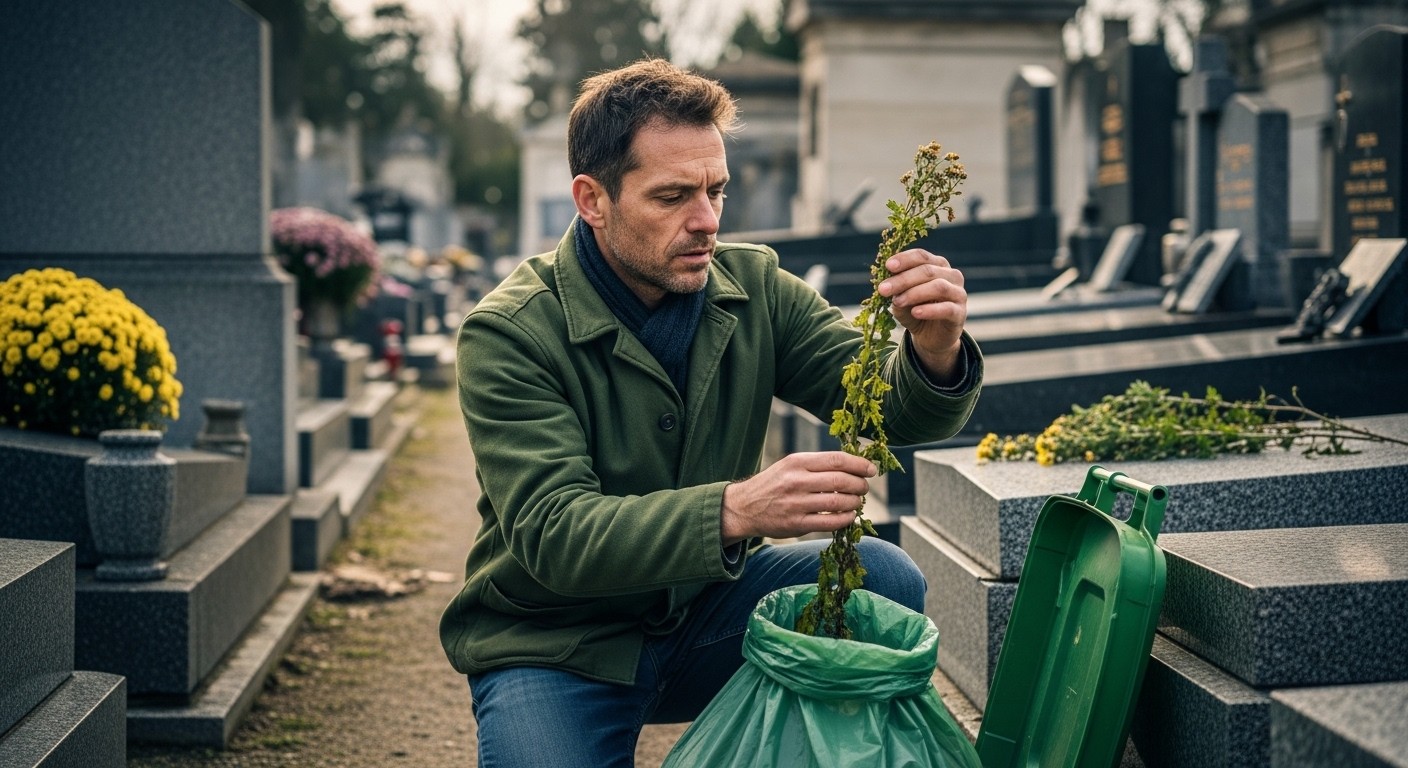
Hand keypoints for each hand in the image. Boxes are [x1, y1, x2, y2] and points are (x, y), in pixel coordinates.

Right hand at [720, 452, 874, 543]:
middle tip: (864, 487)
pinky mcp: (796, 524)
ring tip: (856, 502)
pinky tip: (849, 516)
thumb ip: (817, 464)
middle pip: (841, 480)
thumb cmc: (773, 483)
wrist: (743, 507)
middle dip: (860, 485)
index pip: (837, 460)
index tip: (871, 469)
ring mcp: (796, 504)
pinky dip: (846, 519)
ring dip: (855, 502)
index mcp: (797, 462)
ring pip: (838, 502)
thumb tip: (853, 464)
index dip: (859, 464)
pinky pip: (830, 522)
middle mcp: (796, 481)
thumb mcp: (790, 465)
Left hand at [877, 248, 966, 384]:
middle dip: (903, 279)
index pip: (921, 256)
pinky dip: (929, 310)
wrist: (930, 337)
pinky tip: (915, 312)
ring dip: (914, 293)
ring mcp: (959, 294)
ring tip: (898, 302)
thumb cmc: (915, 311)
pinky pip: (947, 308)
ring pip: (939, 287)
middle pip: (928, 271)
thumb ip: (896, 290)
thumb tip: (887, 284)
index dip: (905, 259)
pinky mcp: (960, 313)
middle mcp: (952, 276)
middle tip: (883, 289)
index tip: (888, 266)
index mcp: (937, 265)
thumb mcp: (901, 298)